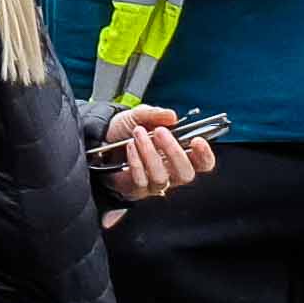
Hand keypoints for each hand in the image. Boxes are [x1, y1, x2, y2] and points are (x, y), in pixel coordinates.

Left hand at [100, 104, 213, 224]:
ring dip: (150, 153)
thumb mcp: (139, 115)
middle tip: (161, 132)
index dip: (205, 155)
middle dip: (175, 152)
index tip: (198, 140)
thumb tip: (172, 116)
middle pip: (186, 174)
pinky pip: (142, 180)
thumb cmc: (123, 130)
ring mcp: (154, 182)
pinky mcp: (137, 189)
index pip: (202, 163)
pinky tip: (130, 146)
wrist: (98, 140)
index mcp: (178, 153)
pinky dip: (136, 161)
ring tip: (139, 133)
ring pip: (162, 177)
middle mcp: (170, 171)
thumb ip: (155, 114)